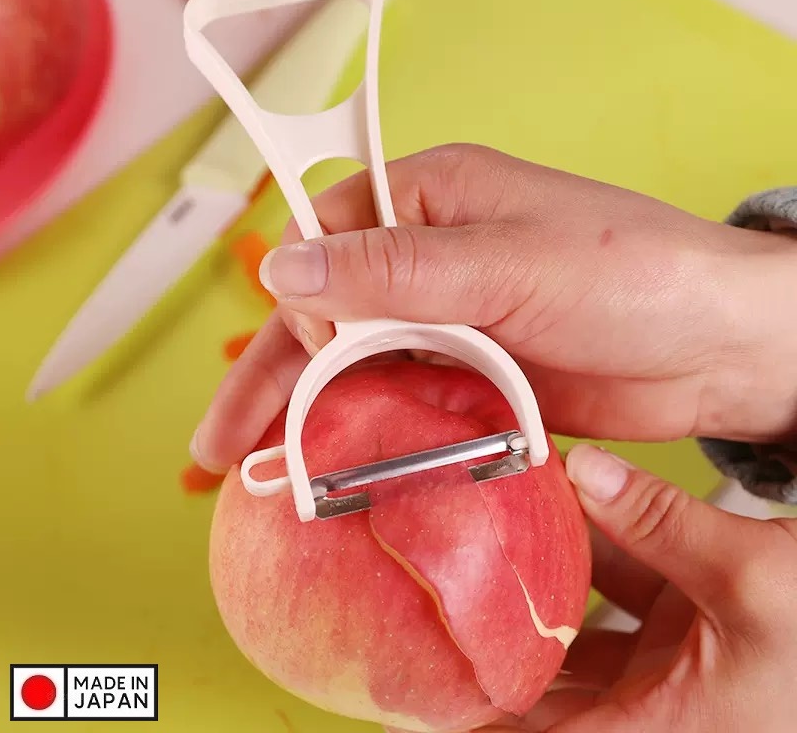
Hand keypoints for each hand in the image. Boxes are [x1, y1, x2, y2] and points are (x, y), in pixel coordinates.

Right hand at [189, 144, 796, 471]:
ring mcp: (449, 325)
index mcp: (432, 201)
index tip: (313, 348)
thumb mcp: (510, 263)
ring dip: (308, 418)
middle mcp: (430, 262)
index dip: (306, 296)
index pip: (328, 240)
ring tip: (253, 472)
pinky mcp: (471, 378)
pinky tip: (329, 475)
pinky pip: (401, 406)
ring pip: (356, 369)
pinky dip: (365, 439)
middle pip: (326, 317)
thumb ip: (397, 269)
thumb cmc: (634, 276)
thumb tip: (285, 264)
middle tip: (221, 445)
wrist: (720, 349)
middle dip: (272, 377)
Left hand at [461, 444, 796, 732]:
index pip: (533, 731)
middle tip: (440, 581)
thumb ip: (658, 520)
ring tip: (489, 528)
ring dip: (541, 574)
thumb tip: (580, 466)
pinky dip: (593, 546)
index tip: (417, 673)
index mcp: (658, 730)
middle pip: (544, 676)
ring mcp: (669, 662)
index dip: (469, 711)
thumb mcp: (755, 582)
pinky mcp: (687, 621)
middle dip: (495, 631)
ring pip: (578, 620)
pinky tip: (563, 500)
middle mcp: (654, 705)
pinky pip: (620, 583)